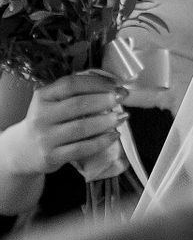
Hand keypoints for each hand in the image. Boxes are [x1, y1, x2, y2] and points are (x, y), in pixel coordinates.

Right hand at [2, 73, 127, 175]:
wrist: (22, 150)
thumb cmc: (47, 121)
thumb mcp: (52, 102)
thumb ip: (75, 93)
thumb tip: (112, 85)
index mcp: (42, 97)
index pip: (70, 84)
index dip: (96, 82)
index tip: (116, 83)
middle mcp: (41, 116)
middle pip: (78, 105)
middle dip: (104, 100)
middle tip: (123, 97)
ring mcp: (45, 138)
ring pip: (81, 127)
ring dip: (105, 121)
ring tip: (122, 116)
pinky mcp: (51, 157)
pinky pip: (81, 148)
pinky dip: (101, 141)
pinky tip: (114, 135)